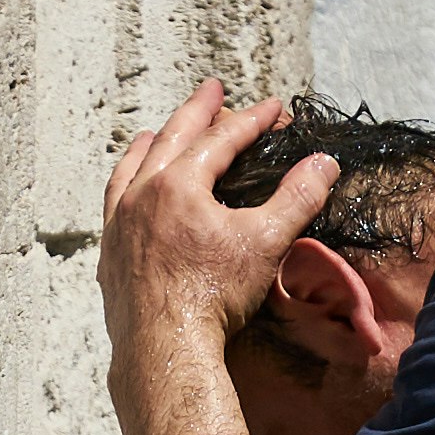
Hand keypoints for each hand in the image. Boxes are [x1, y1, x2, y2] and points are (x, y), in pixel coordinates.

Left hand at [98, 82, 318, 391]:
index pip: (222, 138)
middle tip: (213, 88)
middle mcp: (142, 194)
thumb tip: (324, 163)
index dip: (253, 120)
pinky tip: (132, 189)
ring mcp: (120, 222)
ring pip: (133, 167)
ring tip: (157, 131)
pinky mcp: (110, 252)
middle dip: (198, 110)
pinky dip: (126, 183)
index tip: (275, 108)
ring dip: (152, 143)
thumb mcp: (265, 242)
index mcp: (180, 184)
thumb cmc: (214, 295)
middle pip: (173, 138)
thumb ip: (297, 198)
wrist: (164, 346)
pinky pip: (114, 203)